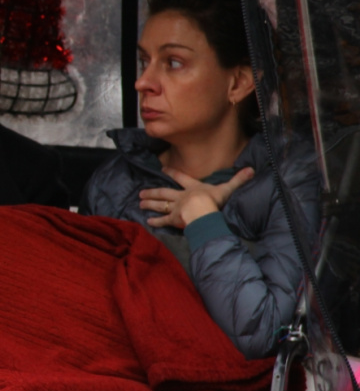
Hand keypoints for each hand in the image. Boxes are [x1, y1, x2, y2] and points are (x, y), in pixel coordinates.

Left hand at [139, 166, 254, 228]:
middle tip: (141, 192)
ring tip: (139, 203)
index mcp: (193, 187)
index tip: (162, 169)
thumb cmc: (214, 200)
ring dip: (150, 204)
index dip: (172, 173)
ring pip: (160, 204)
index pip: (181, 178)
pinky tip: (147, 221)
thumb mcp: (227, 188)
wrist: (203, 211)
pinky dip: (155, 221)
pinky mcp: (174, 219)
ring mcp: (176, 207)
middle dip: (153, 192)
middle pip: (164, 192)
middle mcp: (181, 196)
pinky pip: (163, 220)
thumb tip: (251, 170)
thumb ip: (238, 180)